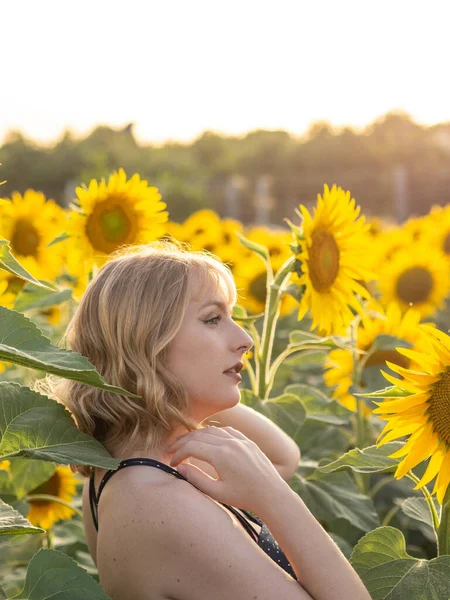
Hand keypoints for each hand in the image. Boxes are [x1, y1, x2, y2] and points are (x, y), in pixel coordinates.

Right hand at [167, 426, 287, 512]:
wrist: (272, 494)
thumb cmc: (244, 497)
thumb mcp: (217, 493)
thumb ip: (196, 479)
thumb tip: (180, 467)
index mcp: (221, 455)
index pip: (192, 447)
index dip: (178, 453)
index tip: (172, 463)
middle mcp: (230, 443)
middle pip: (199, 435)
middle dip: (183, 442)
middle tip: (171, 450)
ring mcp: (240, 440)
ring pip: (212, 430)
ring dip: (196, 435)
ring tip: (186, 444)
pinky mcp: (247, 441)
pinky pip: (226, 430)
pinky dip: (213, 432)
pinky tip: (206, 439)